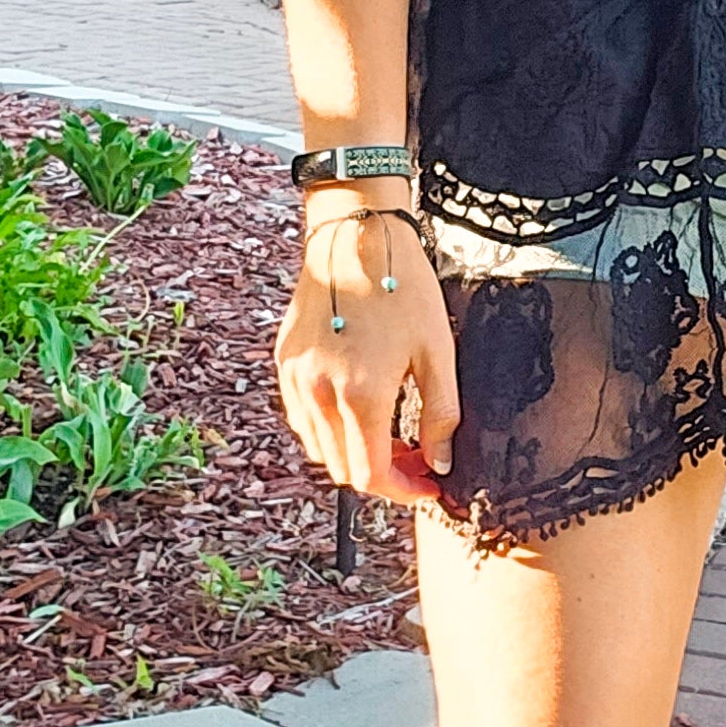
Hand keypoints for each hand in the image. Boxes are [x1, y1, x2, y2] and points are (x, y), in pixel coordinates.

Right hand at [277, 210, 461, 502]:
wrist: (356, 234)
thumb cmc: (404, 287)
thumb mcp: (438, 351)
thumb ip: (441, 415)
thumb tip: (438, 463)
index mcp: (361, 396)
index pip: (371, 475)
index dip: (402, 491)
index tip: (428, 485)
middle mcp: (319, 394)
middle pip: (342, 469)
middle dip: (382, 474)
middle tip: (416, 457)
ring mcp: (296, 379)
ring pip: (319, 447)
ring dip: (353, 453)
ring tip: (390, 432)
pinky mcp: (284, 362)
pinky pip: (303, 417)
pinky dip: (329, 428)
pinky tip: (358, 407)